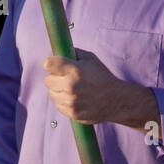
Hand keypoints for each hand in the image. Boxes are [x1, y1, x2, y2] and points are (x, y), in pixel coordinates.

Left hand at [43, 48, 159, 129]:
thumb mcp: (91, 59)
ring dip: (59, 91)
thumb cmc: (103, 77)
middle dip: (55, 78)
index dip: (50, 64)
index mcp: (74, 70)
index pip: (48, 64)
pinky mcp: (72, 112)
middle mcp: (70, 85)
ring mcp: (71, 101)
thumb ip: (74, 53)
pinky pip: (58, 105)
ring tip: (71, 89)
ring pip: (52, 94)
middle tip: (65, 78)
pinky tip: (75, 98)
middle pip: (47, 80)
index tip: (54, 65)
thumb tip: (60, 50)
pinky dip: (64, 102)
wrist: (116, 100)